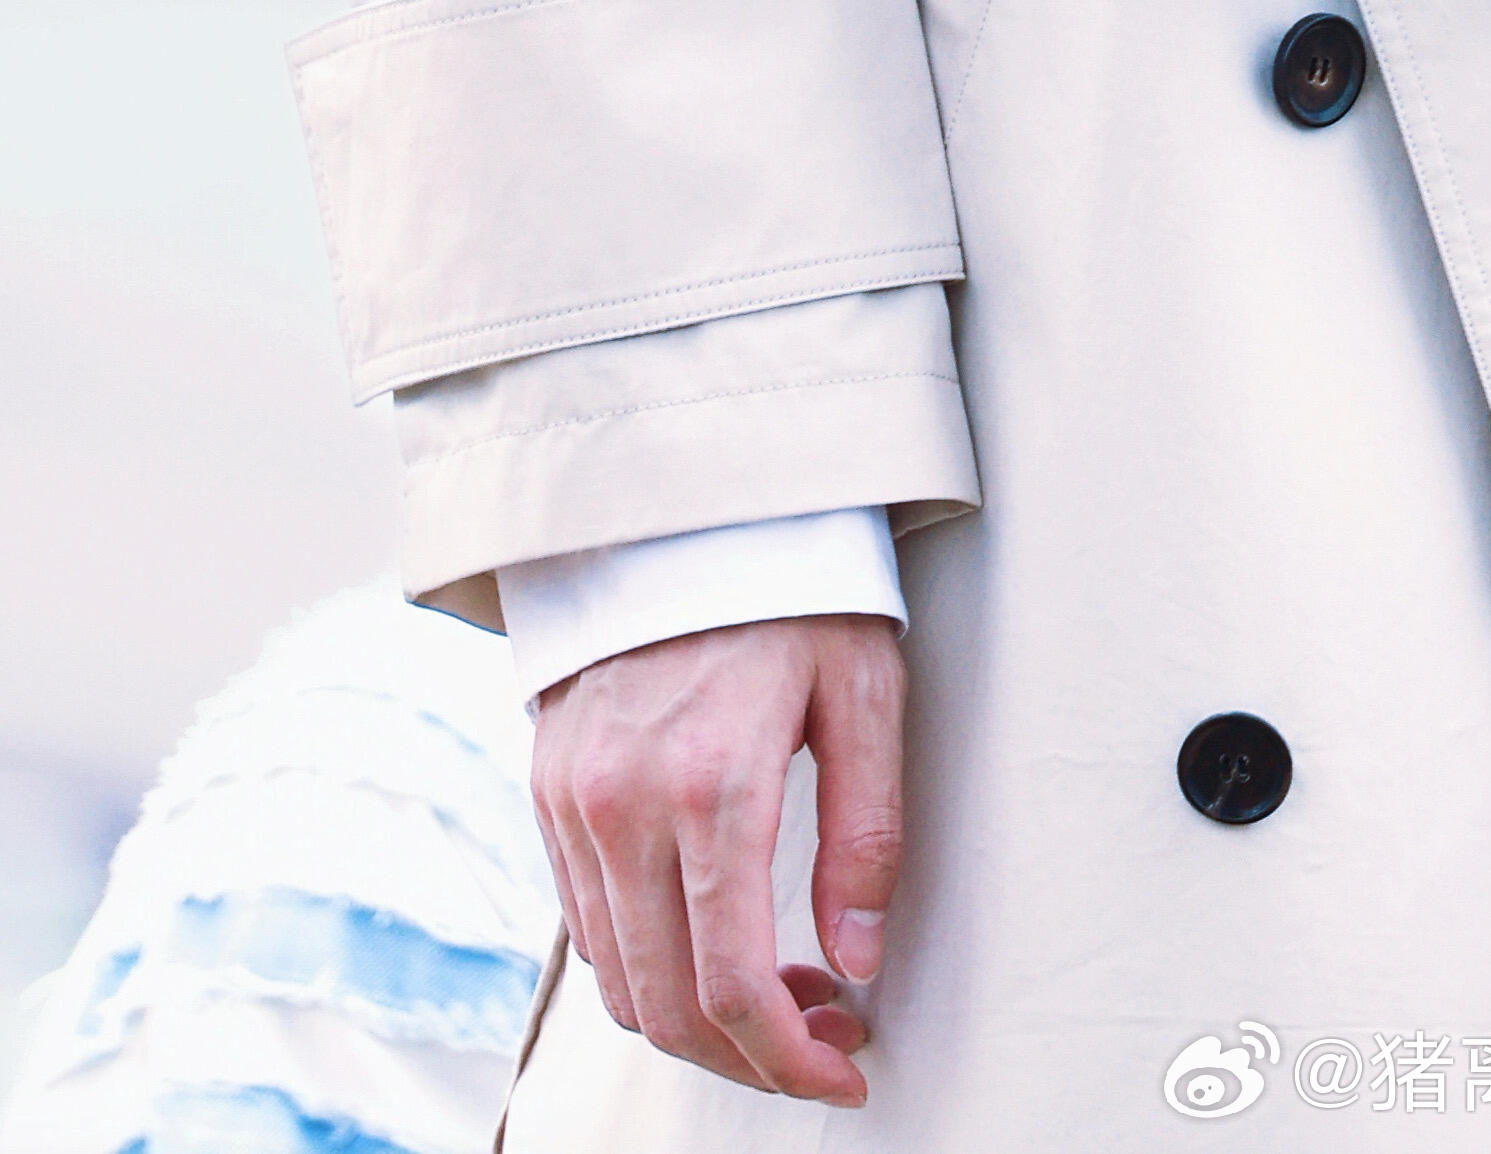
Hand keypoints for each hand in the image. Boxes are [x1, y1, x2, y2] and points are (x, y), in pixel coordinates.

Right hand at [533, 613, 905, 1106]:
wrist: (692, 495)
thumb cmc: (798, 582)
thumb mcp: (865, 690)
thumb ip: (865, 834)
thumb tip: (858, 963)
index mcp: (711, 784)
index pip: (733, 988)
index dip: (789, 1062)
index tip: (843, 1074)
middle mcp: (623, 805)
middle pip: (668, 1009)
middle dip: (748, 1058)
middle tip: (822, 1039)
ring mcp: (573, 800)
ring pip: (617, 981)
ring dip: (695, 1019)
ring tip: (778, 989)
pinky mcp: (547, 788)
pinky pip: (585, 923)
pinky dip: (646, 963)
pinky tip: (712, 936)